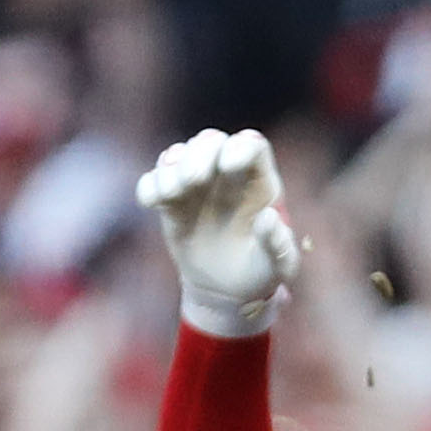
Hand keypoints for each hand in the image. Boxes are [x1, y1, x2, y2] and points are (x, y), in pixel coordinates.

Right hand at [139, 128, 298, 336]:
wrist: (227, 290)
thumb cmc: (260, 272)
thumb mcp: (279, 267)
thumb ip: (279, 245)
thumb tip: (268, 219)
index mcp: (258, 182)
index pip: (251, 146)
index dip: (240, 148)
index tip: (229, 166)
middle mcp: (225, 175)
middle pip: (211, 141)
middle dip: (200, 153)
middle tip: (195, 179)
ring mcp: (196, 184)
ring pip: (179, 154)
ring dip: (172, 169)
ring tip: (174, 194)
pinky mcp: (171, 201)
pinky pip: (153, 181)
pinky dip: (150, 187)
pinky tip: (154, 203)